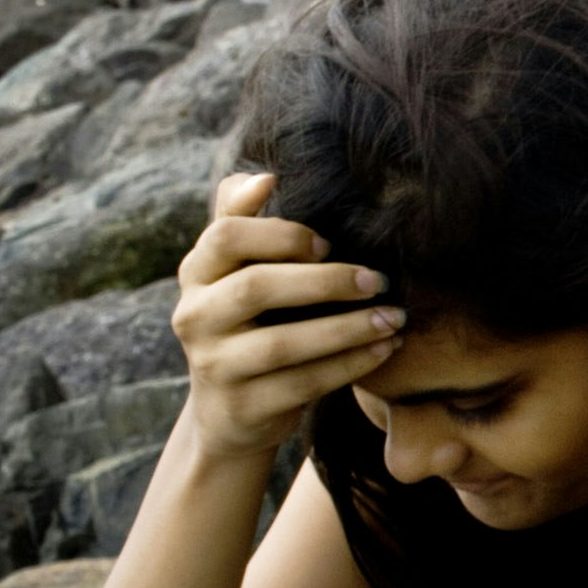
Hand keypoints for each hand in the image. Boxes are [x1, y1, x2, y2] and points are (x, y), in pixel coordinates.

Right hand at [173, 173, 401, 460]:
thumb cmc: (248, 324)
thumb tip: (265, 174)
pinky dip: (350, 365)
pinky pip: (303, 384)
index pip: (225, 236)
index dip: (280, 234)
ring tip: (394, 318)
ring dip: (348, 329)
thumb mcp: (236, 274)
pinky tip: (385, 348)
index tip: (329, 240)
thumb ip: (243, 221)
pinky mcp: (242, 407)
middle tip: (378, 280)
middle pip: (256, 288)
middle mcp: (194, 317)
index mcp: (196, 274)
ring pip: (283, 344)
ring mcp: (214, 365)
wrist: (229, 413)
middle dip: (325, 282)